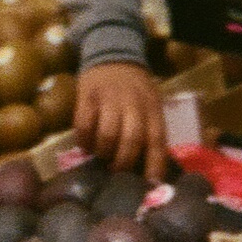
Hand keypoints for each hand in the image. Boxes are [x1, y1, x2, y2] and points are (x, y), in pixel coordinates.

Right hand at [74, 60, 169, 178]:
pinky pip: (84, 126)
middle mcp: (133, 104)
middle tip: (117, 171)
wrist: (113, 57)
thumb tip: (149, 171)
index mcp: (152, 109)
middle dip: (123, 163)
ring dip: (103, 153)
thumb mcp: (151, 104)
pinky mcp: (87, 97)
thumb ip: (150, 130)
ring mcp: (109, 100)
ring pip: (107, 135)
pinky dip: (84, 141)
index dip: (154, 165)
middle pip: (131, 140)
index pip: (157, 141)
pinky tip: (86, 145)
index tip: (149, 185)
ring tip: (101, 156)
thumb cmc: (135, 89)